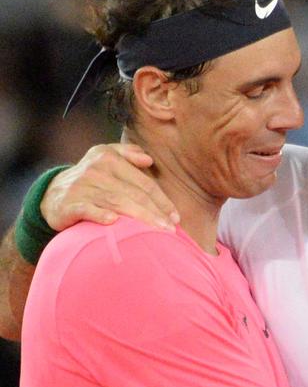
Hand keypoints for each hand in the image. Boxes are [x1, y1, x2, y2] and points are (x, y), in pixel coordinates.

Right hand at [41, 144, 179, 230]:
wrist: (52, 194)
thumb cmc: (91, 178)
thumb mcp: (106, 157)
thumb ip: (128, 154)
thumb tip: (149, 160)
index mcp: (109, 158)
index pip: (143, 183)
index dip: (162, 200)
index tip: (175, 217)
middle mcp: (96, 170)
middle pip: (134, 195)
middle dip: (156, 213)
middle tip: (170, 229)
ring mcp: (82, 187)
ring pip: (117, 203)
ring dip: (140, 219)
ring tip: (156, 233)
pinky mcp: (69, 204)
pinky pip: (88, 210)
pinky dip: (101, 215)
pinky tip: (115, 222)